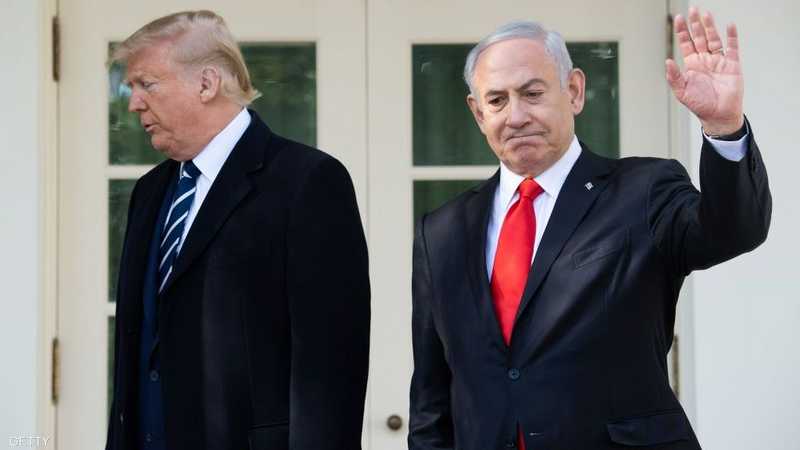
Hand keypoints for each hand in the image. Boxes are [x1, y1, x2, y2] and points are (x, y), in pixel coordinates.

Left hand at [666, 7, 743, 134]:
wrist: (719, 115)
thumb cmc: (700, 105)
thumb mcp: (682, 92)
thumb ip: (674, 77)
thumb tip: (667, 61)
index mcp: (692, 65)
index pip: (686, 44)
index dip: (682, 31)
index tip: (679, 18)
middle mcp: (705, 60)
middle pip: (700, 37)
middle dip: (695, 24)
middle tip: (693, 9)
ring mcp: (719, 61)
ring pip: (714, 39)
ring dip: (710, 27)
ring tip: (706, 14)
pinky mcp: (732, 65)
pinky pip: (732, 48)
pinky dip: (732, 36)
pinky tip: (729, 25)